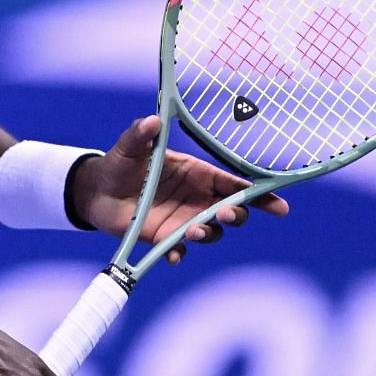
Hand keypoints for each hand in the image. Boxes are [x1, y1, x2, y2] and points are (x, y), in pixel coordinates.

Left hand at [70, 116, 289, 261]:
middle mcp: (196, 198)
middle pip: (232, 210)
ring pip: (211, 231)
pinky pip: (179, 250)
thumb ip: (141, 135)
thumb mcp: (129, 146)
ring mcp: (182, 220)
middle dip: (237, 214)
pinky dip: (179, 254)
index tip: (278, 205)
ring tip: (193, 231)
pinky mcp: (164, 237)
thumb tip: (153, 121)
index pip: (234, 183)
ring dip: (209, 233)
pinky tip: (173, 254)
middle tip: (225, 213)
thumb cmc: (120, 163)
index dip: (259, 194)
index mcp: (197, 173)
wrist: (96, 191)